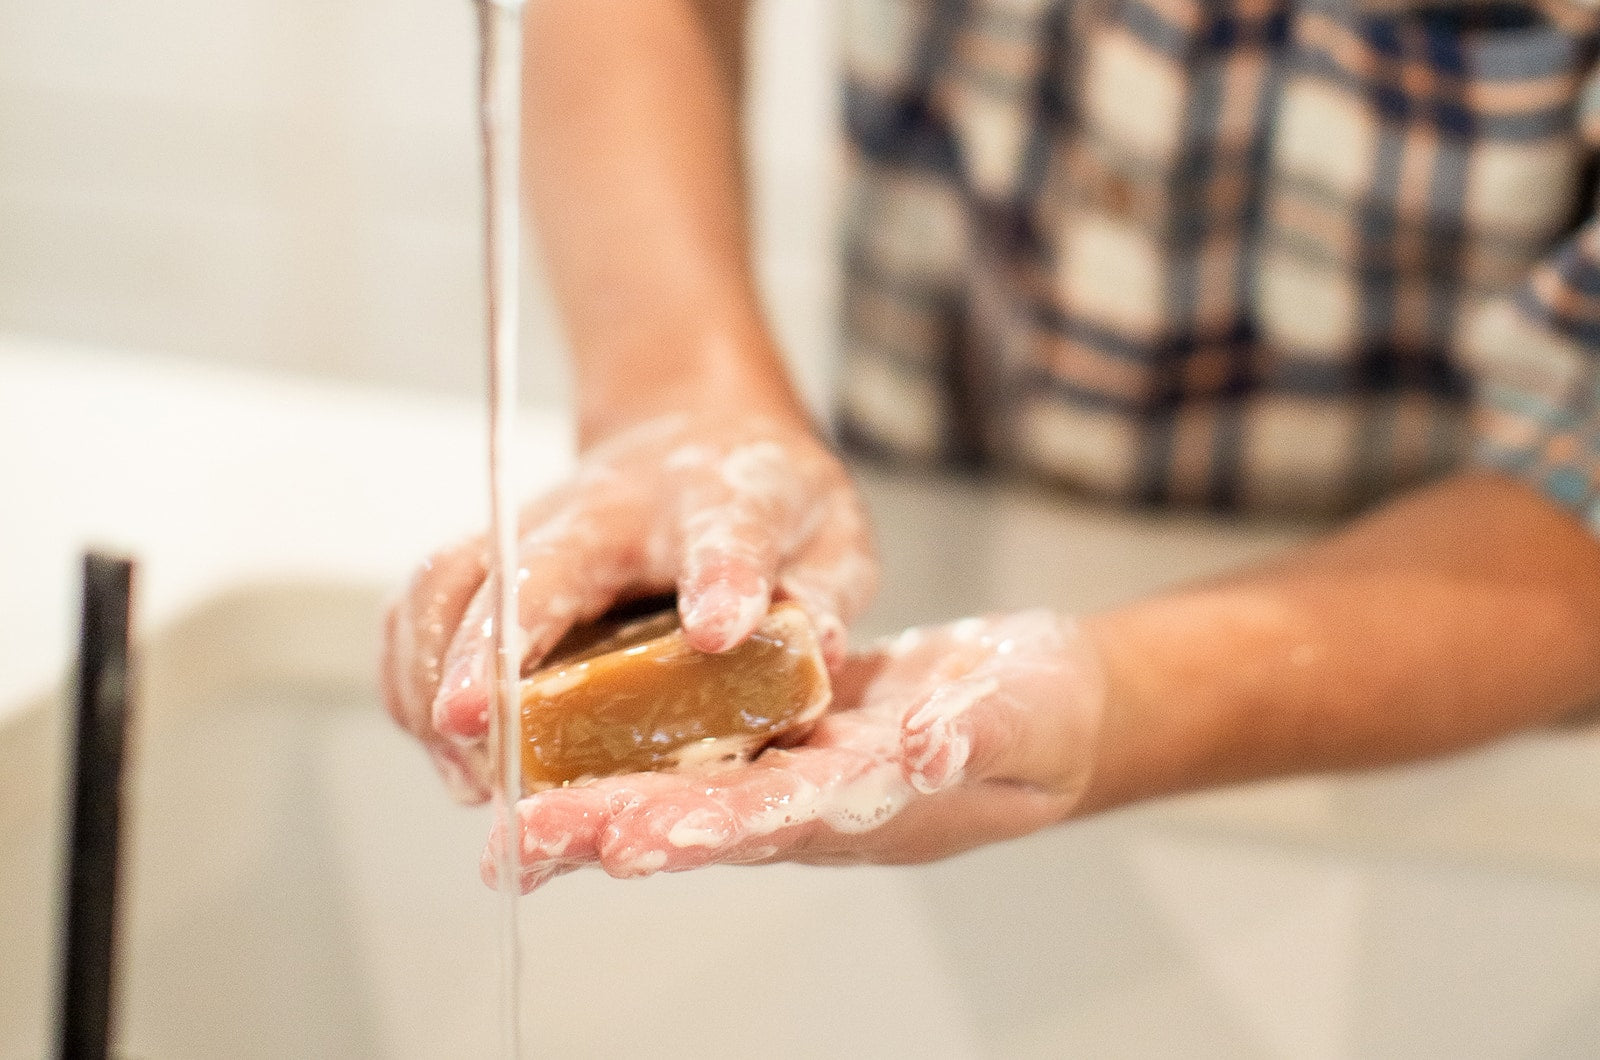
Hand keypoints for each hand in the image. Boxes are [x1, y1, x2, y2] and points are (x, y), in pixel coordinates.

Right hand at [380, 411, 877, 802]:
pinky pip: (422, 605)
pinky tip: (438, 743)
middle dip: (495, 642)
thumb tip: (817, 648)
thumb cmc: (764, 498)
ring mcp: (534, 528)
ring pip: (453, 581)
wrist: (694, 433)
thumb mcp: (830, 532)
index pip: (725, 530)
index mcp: (715, 499)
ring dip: (434, 673)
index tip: (718, 629)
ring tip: (462, 768)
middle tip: (472, 726)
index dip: (723, 578)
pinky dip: (407, 673)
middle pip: (537, 561)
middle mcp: (604, 508)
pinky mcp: (491, 558)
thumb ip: (827, 587)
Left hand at [484, 610, 1105, 891]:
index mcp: (865, 805)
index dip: (697, 829)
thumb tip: (926, 749)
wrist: (1036, 697)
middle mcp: (811, 799)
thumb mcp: (1023, 717)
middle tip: (513, 847)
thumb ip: (977, 736)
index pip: (771, 820)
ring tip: (507, 819)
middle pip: (698, 819)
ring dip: (596, 802)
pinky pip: (695, 742)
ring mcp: (790, 766)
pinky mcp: (780, 727)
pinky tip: (564, 740)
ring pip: (681, 787)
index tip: (623, 839)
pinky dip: (629, 746)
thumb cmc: (1043, 715)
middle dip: (606, 831)